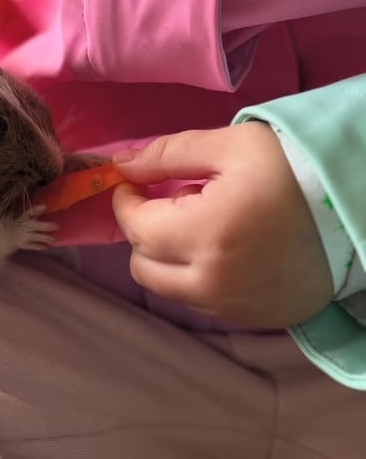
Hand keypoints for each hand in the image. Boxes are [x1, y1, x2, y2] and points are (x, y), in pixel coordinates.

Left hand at [112, 122, 333, 327]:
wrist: (354, 212)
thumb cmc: (292, 169)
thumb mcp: (230, 145)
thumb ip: (169, 154)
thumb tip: (122, 164)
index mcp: (206, 232)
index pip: (135, 226)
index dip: (126, 200)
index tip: (134, 182)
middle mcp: (212, 280)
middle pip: (142, 265)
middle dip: (143, 230)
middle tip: (169, 202)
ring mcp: (232, 306)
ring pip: (167, 288)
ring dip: (167, 256)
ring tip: (200, 223)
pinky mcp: (252, 318)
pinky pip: (199, 301)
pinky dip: (194, 275)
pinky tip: (221, 248)